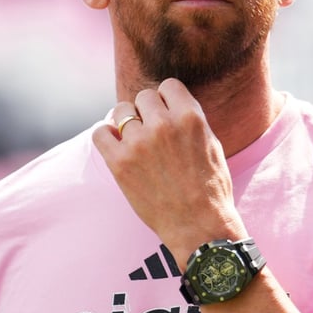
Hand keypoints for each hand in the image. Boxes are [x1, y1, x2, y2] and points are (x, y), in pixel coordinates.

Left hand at [92, 78, 246, 264]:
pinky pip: (100, 133)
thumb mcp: (211, 144)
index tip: (166, 113)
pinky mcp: (120, 163)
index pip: (168, 86)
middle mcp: (164, 125)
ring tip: (134, 139)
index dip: (167, 99)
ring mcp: (139, 143)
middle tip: (151, 130)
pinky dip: (106, 136)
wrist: (199, 226)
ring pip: (121, 111)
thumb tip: (169, 103)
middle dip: (147, 110)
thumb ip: (190, 119)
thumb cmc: (210, 188)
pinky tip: (116, 145)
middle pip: (144, 96)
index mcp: (191, 117)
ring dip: (126, 121)